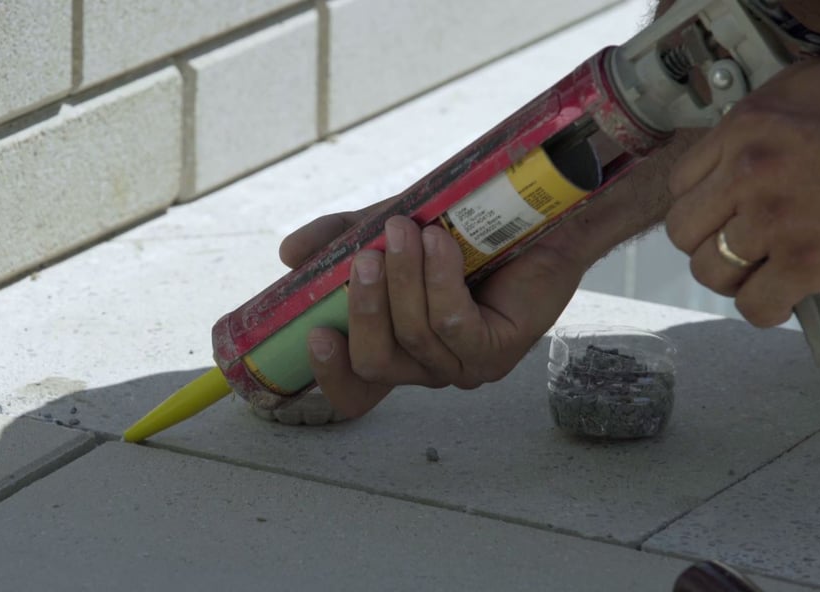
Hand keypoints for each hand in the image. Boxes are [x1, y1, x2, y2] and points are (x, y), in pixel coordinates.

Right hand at [279, 200, 586, 417]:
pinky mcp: (496, 352)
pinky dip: (440, 280)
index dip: (329, 376)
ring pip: (415, 336)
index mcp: (396, 349)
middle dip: (365, 308)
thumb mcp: (384, 230)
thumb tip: (288, 255)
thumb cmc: (456, 228)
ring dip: (406, 279)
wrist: (531, 216)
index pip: (355, 392)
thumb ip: (338, 240)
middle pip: (375, 362)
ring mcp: (462, 366)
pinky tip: (440, 244)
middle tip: (366, 256)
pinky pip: (454, 324)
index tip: (313, 334)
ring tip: (408, 230)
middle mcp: (426, 367)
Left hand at [665, 44, 819, 326]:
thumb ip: (763, 114)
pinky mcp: (806, 262)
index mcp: (744, 128)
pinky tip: (786, 296)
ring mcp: (775, 221)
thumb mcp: (810, 87)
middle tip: (738, 243)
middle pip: (684, 231)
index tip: (721, 211)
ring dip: (734, 277)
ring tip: (761, 269)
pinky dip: (766, 307)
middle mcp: (749, 173)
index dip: (701, 203)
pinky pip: (756, 304)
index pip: (680, 183)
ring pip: (711, 271)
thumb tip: (736, 138)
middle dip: (707, 242)